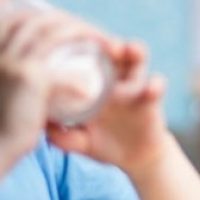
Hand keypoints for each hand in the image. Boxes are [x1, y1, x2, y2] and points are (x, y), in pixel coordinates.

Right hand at [0, 11, 106, 158]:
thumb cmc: (4, 123)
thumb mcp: (6, 88)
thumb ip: (19, 73)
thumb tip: (42, 65)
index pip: (19, 18)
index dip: (46, 16)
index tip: (68, 25)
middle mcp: (3, 53)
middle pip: (41, 21)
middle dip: (71, 22)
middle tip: (95, 32)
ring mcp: (15, 65)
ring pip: (54, 36)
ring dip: (83, 35)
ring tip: (104, 45)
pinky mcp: (31, 83)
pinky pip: (63, 73)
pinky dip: (80, 79)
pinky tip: (91, 89)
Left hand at [46, 41, 170, 174]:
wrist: (135, 158)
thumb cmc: (104, 143)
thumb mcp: (80, 141)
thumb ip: (63, 137)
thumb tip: (43, 129)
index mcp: (92, 83)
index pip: (86, 58)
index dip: (80, 47)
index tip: (71, 41)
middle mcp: (113, 78)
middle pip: (112, 52)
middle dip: (107, 44)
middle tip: (101, 43)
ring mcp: (134, 86)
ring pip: (137, 60)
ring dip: (134, 52)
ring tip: (131, 49)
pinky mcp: (152, 99)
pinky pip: (157, 86)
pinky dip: (156, 84)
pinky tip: (152, 87)